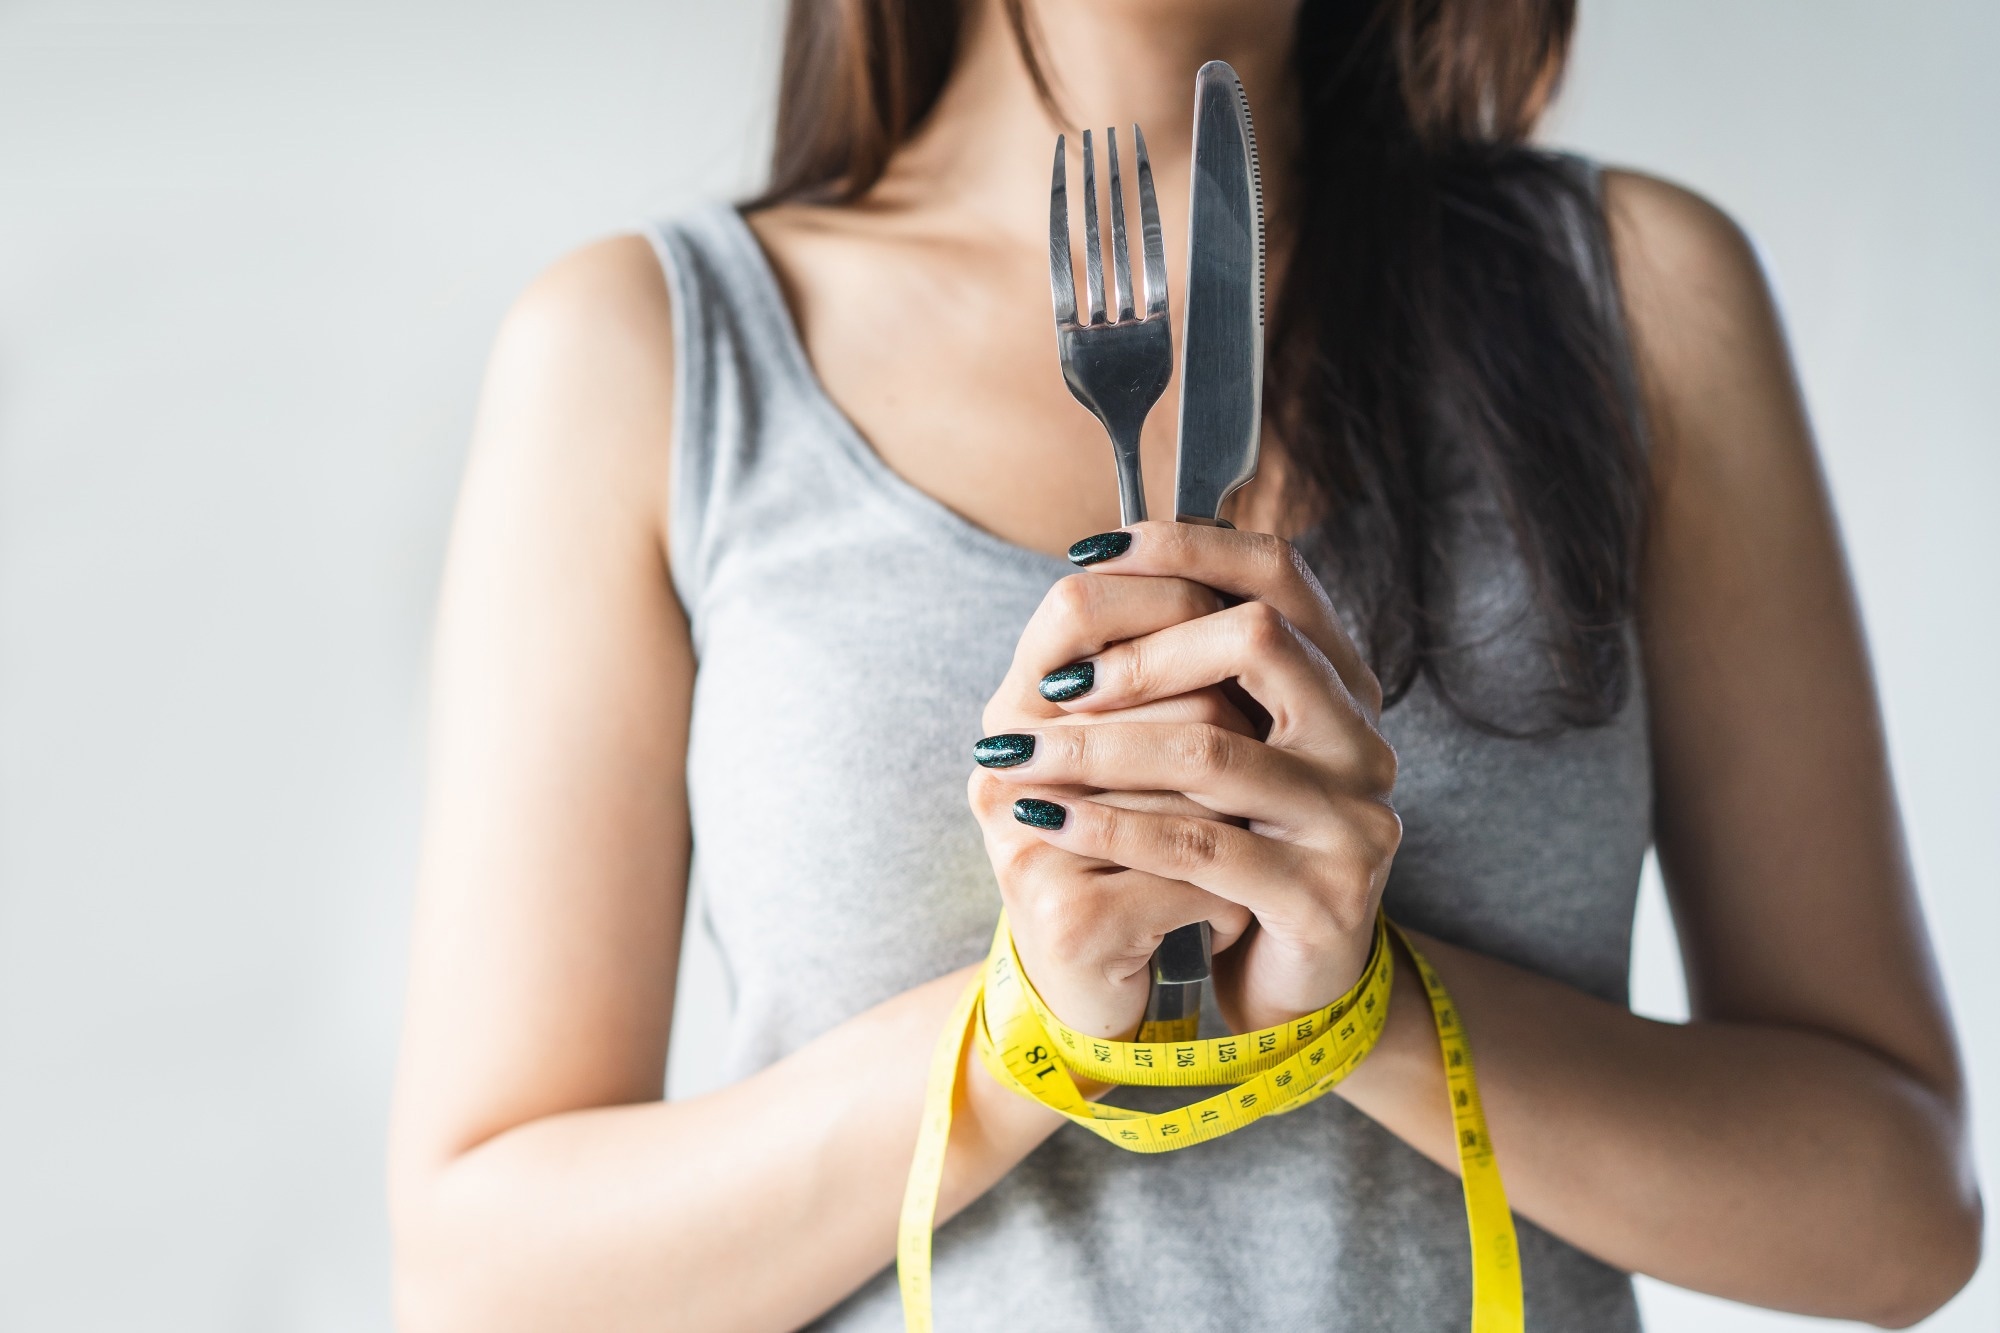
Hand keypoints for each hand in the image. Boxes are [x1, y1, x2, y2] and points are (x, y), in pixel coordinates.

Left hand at [966, 522, 1398, 1035]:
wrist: (1288, 979)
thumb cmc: (1235, 846)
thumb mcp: (1218, 748)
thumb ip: (1192, 668)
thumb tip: (1095, 572)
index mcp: (1342, 683)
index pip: (1279, 571)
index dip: (1185, 545)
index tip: (1090, 554)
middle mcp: (1362, 739)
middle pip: (1259, 639)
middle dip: (1140, 654)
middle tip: (1055, 688)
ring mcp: (1353, 819)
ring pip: (1214, 749)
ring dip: (1096, 748)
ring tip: (1015, 759)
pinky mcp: (1325, 896)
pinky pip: (1200, 846)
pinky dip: (1109, 825)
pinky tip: (1047, 818)